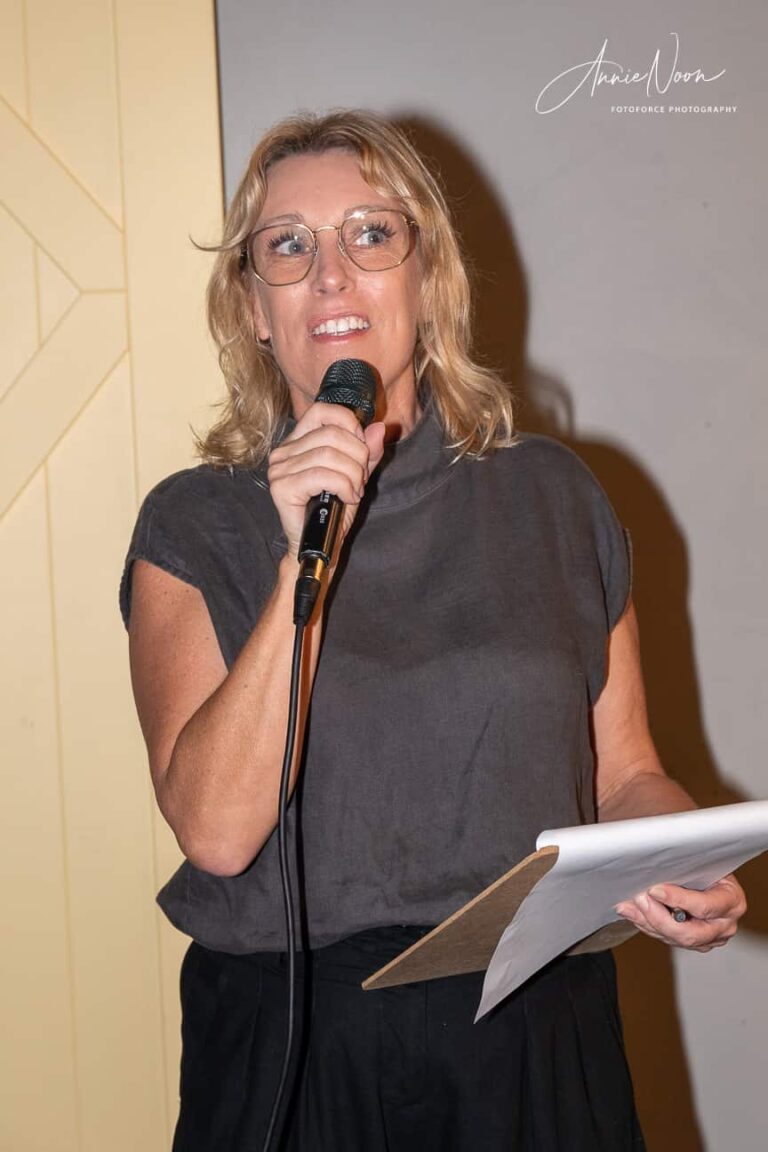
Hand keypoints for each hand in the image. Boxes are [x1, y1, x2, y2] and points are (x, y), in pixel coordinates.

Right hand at [267, 402, 385, 556]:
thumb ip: (367, 452)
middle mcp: (283, 452)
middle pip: (331, 434)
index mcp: (297, 442)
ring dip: (352, 475)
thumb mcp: (356, 476)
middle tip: (360, 481)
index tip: (362, 449)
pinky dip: (344, 486)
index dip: (349, 424)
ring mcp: (279, 469)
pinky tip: (347, 498)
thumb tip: (378, 428)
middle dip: (357, 457)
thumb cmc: (333, 512)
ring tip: (354, 492)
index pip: (322, 411)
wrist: (320, 546)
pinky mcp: (282, 488)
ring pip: (329, 454)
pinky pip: (322, 475)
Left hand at [616, 874, 746, 951]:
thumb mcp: (705, 862)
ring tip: (629, 905)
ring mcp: (711, 938)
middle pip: (690, 934)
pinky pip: (668, 938)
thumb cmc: (709, 865)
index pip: (705, 906)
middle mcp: (724, 925)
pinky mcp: (695, 943)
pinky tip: (632, 912)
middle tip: (639, 899)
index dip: (678, 900)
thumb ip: (688, 867)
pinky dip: (647, 925)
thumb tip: (658, 865)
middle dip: (659, 917)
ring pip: (676, 939)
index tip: (654, 890)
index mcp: (732, 901)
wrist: (713, 876)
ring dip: (648, 922)